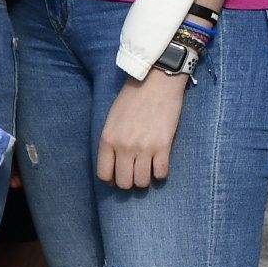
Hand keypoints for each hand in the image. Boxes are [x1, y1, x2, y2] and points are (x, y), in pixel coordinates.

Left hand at [98, 71, 186, 188]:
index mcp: (107, 140)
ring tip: (147, 170)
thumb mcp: (112, 119)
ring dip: (145, 179)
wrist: (155, 83)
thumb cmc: (132, 98)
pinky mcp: (163, 146)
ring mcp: (144, 148)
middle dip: (128, 182)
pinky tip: (159, 164)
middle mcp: (124, 147)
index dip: (110, 180)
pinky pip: (161, 173)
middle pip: (124, 183)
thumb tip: (113, 163)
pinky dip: (160, 173)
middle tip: (134, 174)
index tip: (117, 177)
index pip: (104, 174)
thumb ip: (110, 141)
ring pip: (142, 182)